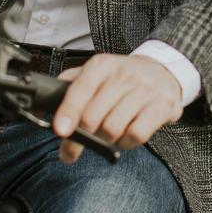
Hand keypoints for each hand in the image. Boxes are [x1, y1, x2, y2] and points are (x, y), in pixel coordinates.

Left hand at [53, 54, 183, 163]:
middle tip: (74, 147)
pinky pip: (136, 135)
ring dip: (104, 140)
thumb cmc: (124, 76)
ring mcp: (144, 90)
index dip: (68, 112)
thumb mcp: (98, 71)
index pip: (81, 88)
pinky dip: (125, 143)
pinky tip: (124, 136)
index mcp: (102, 65)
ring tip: (105, 136)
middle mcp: (123, 74)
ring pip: (113, 128)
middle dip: (81, 137)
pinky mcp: (162, 106)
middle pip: (93, 116)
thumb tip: (48, 101)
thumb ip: (72, 83)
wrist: (163, 71)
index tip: (60, 131)